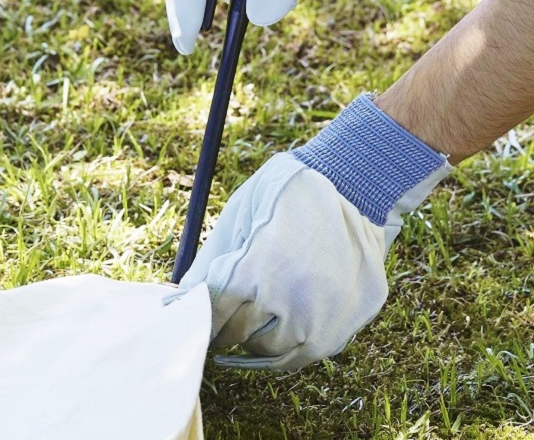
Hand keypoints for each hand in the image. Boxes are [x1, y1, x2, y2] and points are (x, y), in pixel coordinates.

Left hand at [177, 95, 450, 369]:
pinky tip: (294, 315)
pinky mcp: (349, 322)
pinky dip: (297, 339)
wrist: (351, 183)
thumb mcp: (240, 217)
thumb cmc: (286, 195)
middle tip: (238, 306)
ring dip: (265, 334)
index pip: (214, 318)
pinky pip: (312, 351)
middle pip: (242, 338)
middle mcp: (290, 303)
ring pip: (276, 351)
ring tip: (268, 305)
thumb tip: (181, 301)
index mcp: (256, 273)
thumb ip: (210, 264)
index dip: (207, 313)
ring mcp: (325, 317)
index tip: (208, 309)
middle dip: (233, 323)